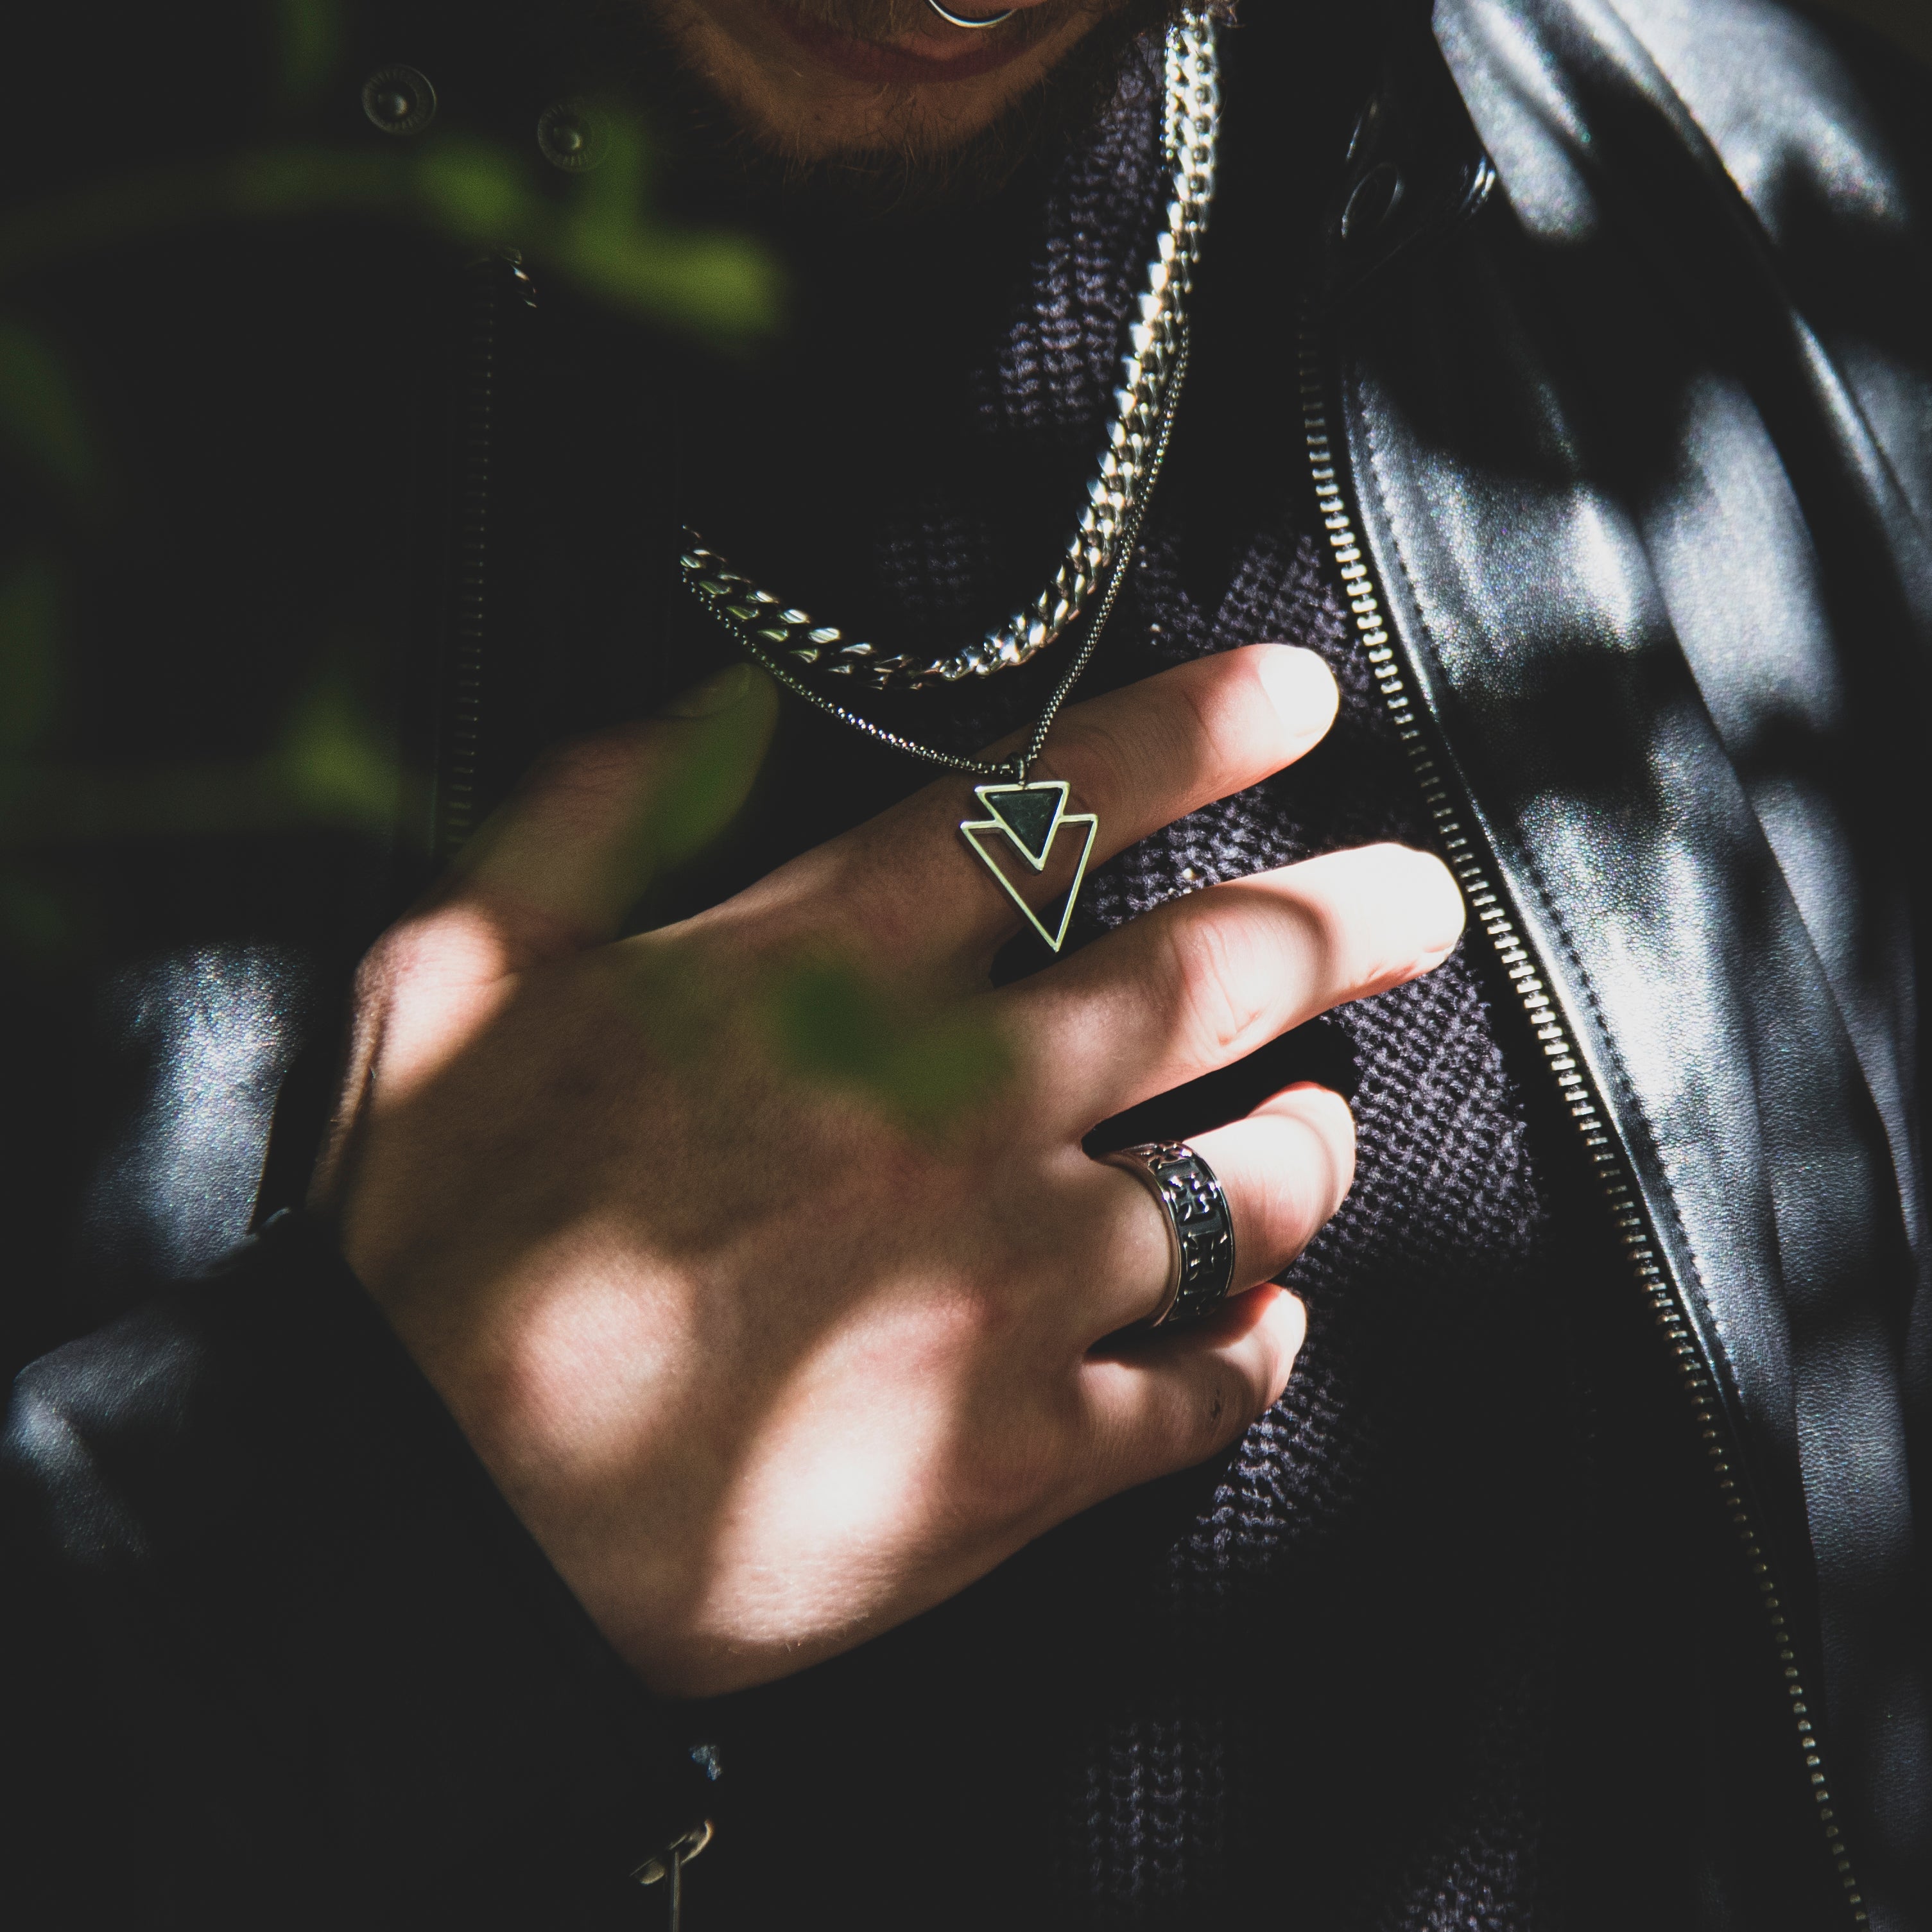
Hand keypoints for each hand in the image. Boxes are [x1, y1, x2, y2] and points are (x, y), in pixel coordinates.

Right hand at [314, 645, 1463, 1696]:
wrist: (428, 1534)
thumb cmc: (431, 1255)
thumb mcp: (453, 985)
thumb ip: (588, 822)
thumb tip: (702, 704)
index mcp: (809, 989)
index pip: (1041, 819)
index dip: (1188, 739)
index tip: (1296, 699)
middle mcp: (941, 1117)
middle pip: (1201, 983)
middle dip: (1336, 919)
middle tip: (1419, 897)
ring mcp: (997, 1291)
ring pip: (1239, 1193)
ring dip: (1308, 1147)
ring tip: (1324, 1127)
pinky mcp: (1017, 1456)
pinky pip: (1205, 1389)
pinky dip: (1260, 1348)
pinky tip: (1269, 1325)